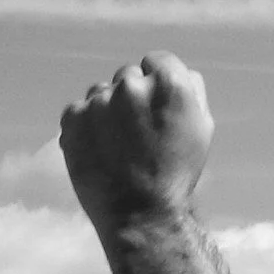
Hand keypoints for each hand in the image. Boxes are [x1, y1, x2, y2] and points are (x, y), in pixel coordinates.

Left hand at [60, 52, 214, 229]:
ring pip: (102, 92)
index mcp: (170, 84)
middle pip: (129, 75)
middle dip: (134, 97)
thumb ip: (191, 90)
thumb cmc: (175, 172)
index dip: (159, 83)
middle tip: (140, 133)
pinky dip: (87, 127)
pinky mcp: (73, 117)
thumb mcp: (201, 129)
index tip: (158, 106)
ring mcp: (99, 100)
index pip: (158, 60)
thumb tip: (180, 71)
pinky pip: (80, 110)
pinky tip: (102, 151)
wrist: (139, 213)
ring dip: (109, 110)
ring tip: (120, 147)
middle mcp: (132, 85)